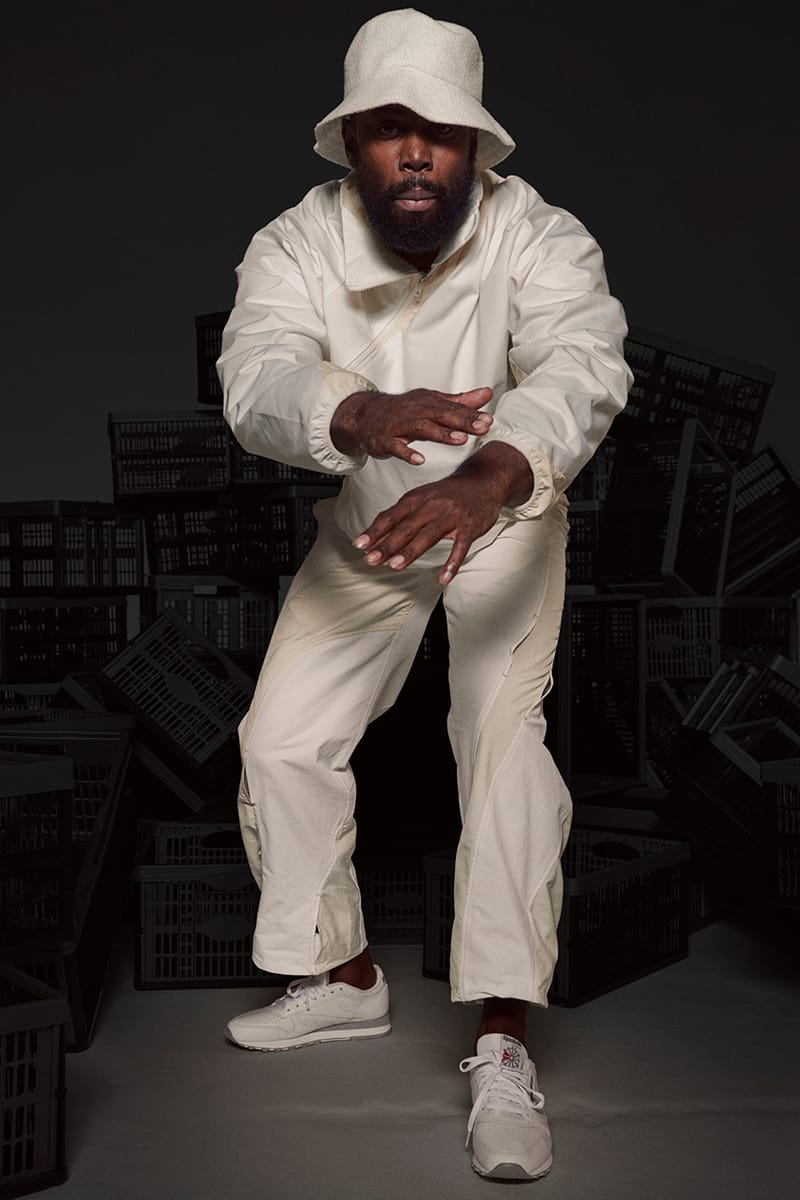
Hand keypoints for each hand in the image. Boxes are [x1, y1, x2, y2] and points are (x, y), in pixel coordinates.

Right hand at [330, 386, 492, 464]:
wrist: (365, 414)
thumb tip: (487, 394)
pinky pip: (395, 447)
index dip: (472, 415)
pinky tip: (418, 460)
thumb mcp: (432, 402)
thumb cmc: (403, 409)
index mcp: (429, 403)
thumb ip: (460, 402)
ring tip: (460, 440)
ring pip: (422, 429)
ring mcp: (399, 426)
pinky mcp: (384, 440)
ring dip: (440, 434)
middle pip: (441, 416)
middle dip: (462, 421)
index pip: (453, 409)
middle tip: (482, 427)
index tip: (489, 421)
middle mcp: (415, 412)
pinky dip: (406, 452)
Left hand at [353, 442, 533, 583]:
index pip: (391, 516)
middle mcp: (432, 506)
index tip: (359, 545)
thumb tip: (373, 538)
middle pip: (406, 528)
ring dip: (411, 552)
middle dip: (387, 545)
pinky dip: (452, 564)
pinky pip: (460, 548)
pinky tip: (443, 578)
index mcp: (417, 499)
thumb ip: (399, 518)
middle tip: (371, 560)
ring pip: (429, 535)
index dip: (375, 531)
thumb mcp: (421, 498)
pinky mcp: (470, 527)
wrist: (483, 480)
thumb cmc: (447, 494)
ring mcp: (452, 516)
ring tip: (395, 566)